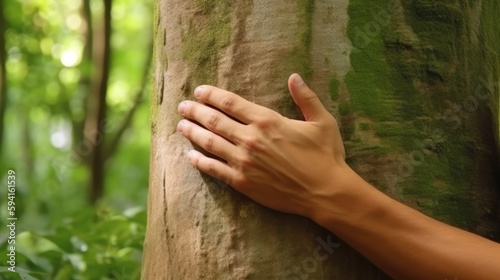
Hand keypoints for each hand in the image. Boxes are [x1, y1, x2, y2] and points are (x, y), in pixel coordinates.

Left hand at [177, 73, 348, 217]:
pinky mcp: (242, 182)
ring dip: (192, 132)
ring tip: (181, 126)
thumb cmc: (325, 156)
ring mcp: (244, 162)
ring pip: (209, 143)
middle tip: (182, 107)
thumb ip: (306, 98)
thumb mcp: (322, 121)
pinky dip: (199, 161)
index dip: (211, 95)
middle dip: (195, 111)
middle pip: (214, 121)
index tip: (198, 91)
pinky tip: (190, 156)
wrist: (325, 192)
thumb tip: (294, 77)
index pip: (230, 103)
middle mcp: (250, 139)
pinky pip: (214, 170)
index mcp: (267, 121)